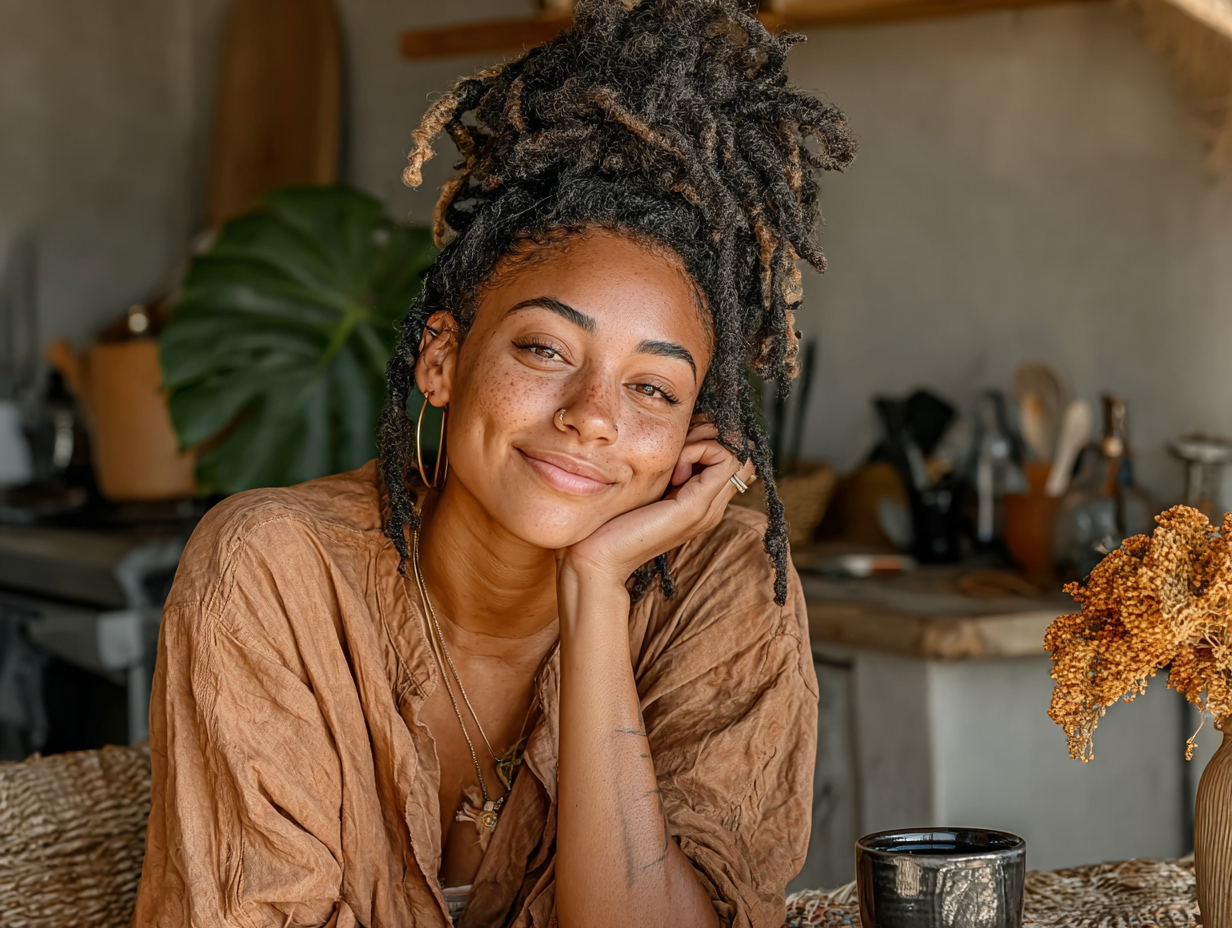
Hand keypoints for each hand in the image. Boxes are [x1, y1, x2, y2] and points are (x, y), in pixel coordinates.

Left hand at [559, 420, 755, 588]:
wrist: (600, 556)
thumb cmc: (615, 519)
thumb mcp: (650, 485)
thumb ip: (670, 468)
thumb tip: (681, 434)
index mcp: (703, 502)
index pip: (734, 456)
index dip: (710, 439)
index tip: (678, 448)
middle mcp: (713, 507)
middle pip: (738, 451)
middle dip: (708, 436)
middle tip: (676, 452)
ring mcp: (708, 509)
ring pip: (734, 452)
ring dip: (703, 443)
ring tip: (673, 464)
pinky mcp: (696, 507)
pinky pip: (721, 459)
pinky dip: (698, 451)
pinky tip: (673, 471)